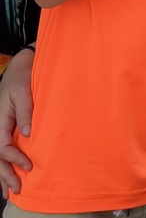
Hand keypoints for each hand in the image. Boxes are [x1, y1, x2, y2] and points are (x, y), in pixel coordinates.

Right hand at [0, 48, 34, 197]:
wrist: (20, 68)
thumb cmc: (22, 79)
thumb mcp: (23, 93)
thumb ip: (25, 113)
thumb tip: (28, 134)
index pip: (3, 147)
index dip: (15, 159)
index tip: (29, 166)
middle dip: (5, 175)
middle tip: (16, 190)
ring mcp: (0, 129)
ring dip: (3, 174)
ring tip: (10, 192)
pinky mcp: (7, 128)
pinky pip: (3, 150)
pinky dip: (5, 164)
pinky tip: (9, 175)